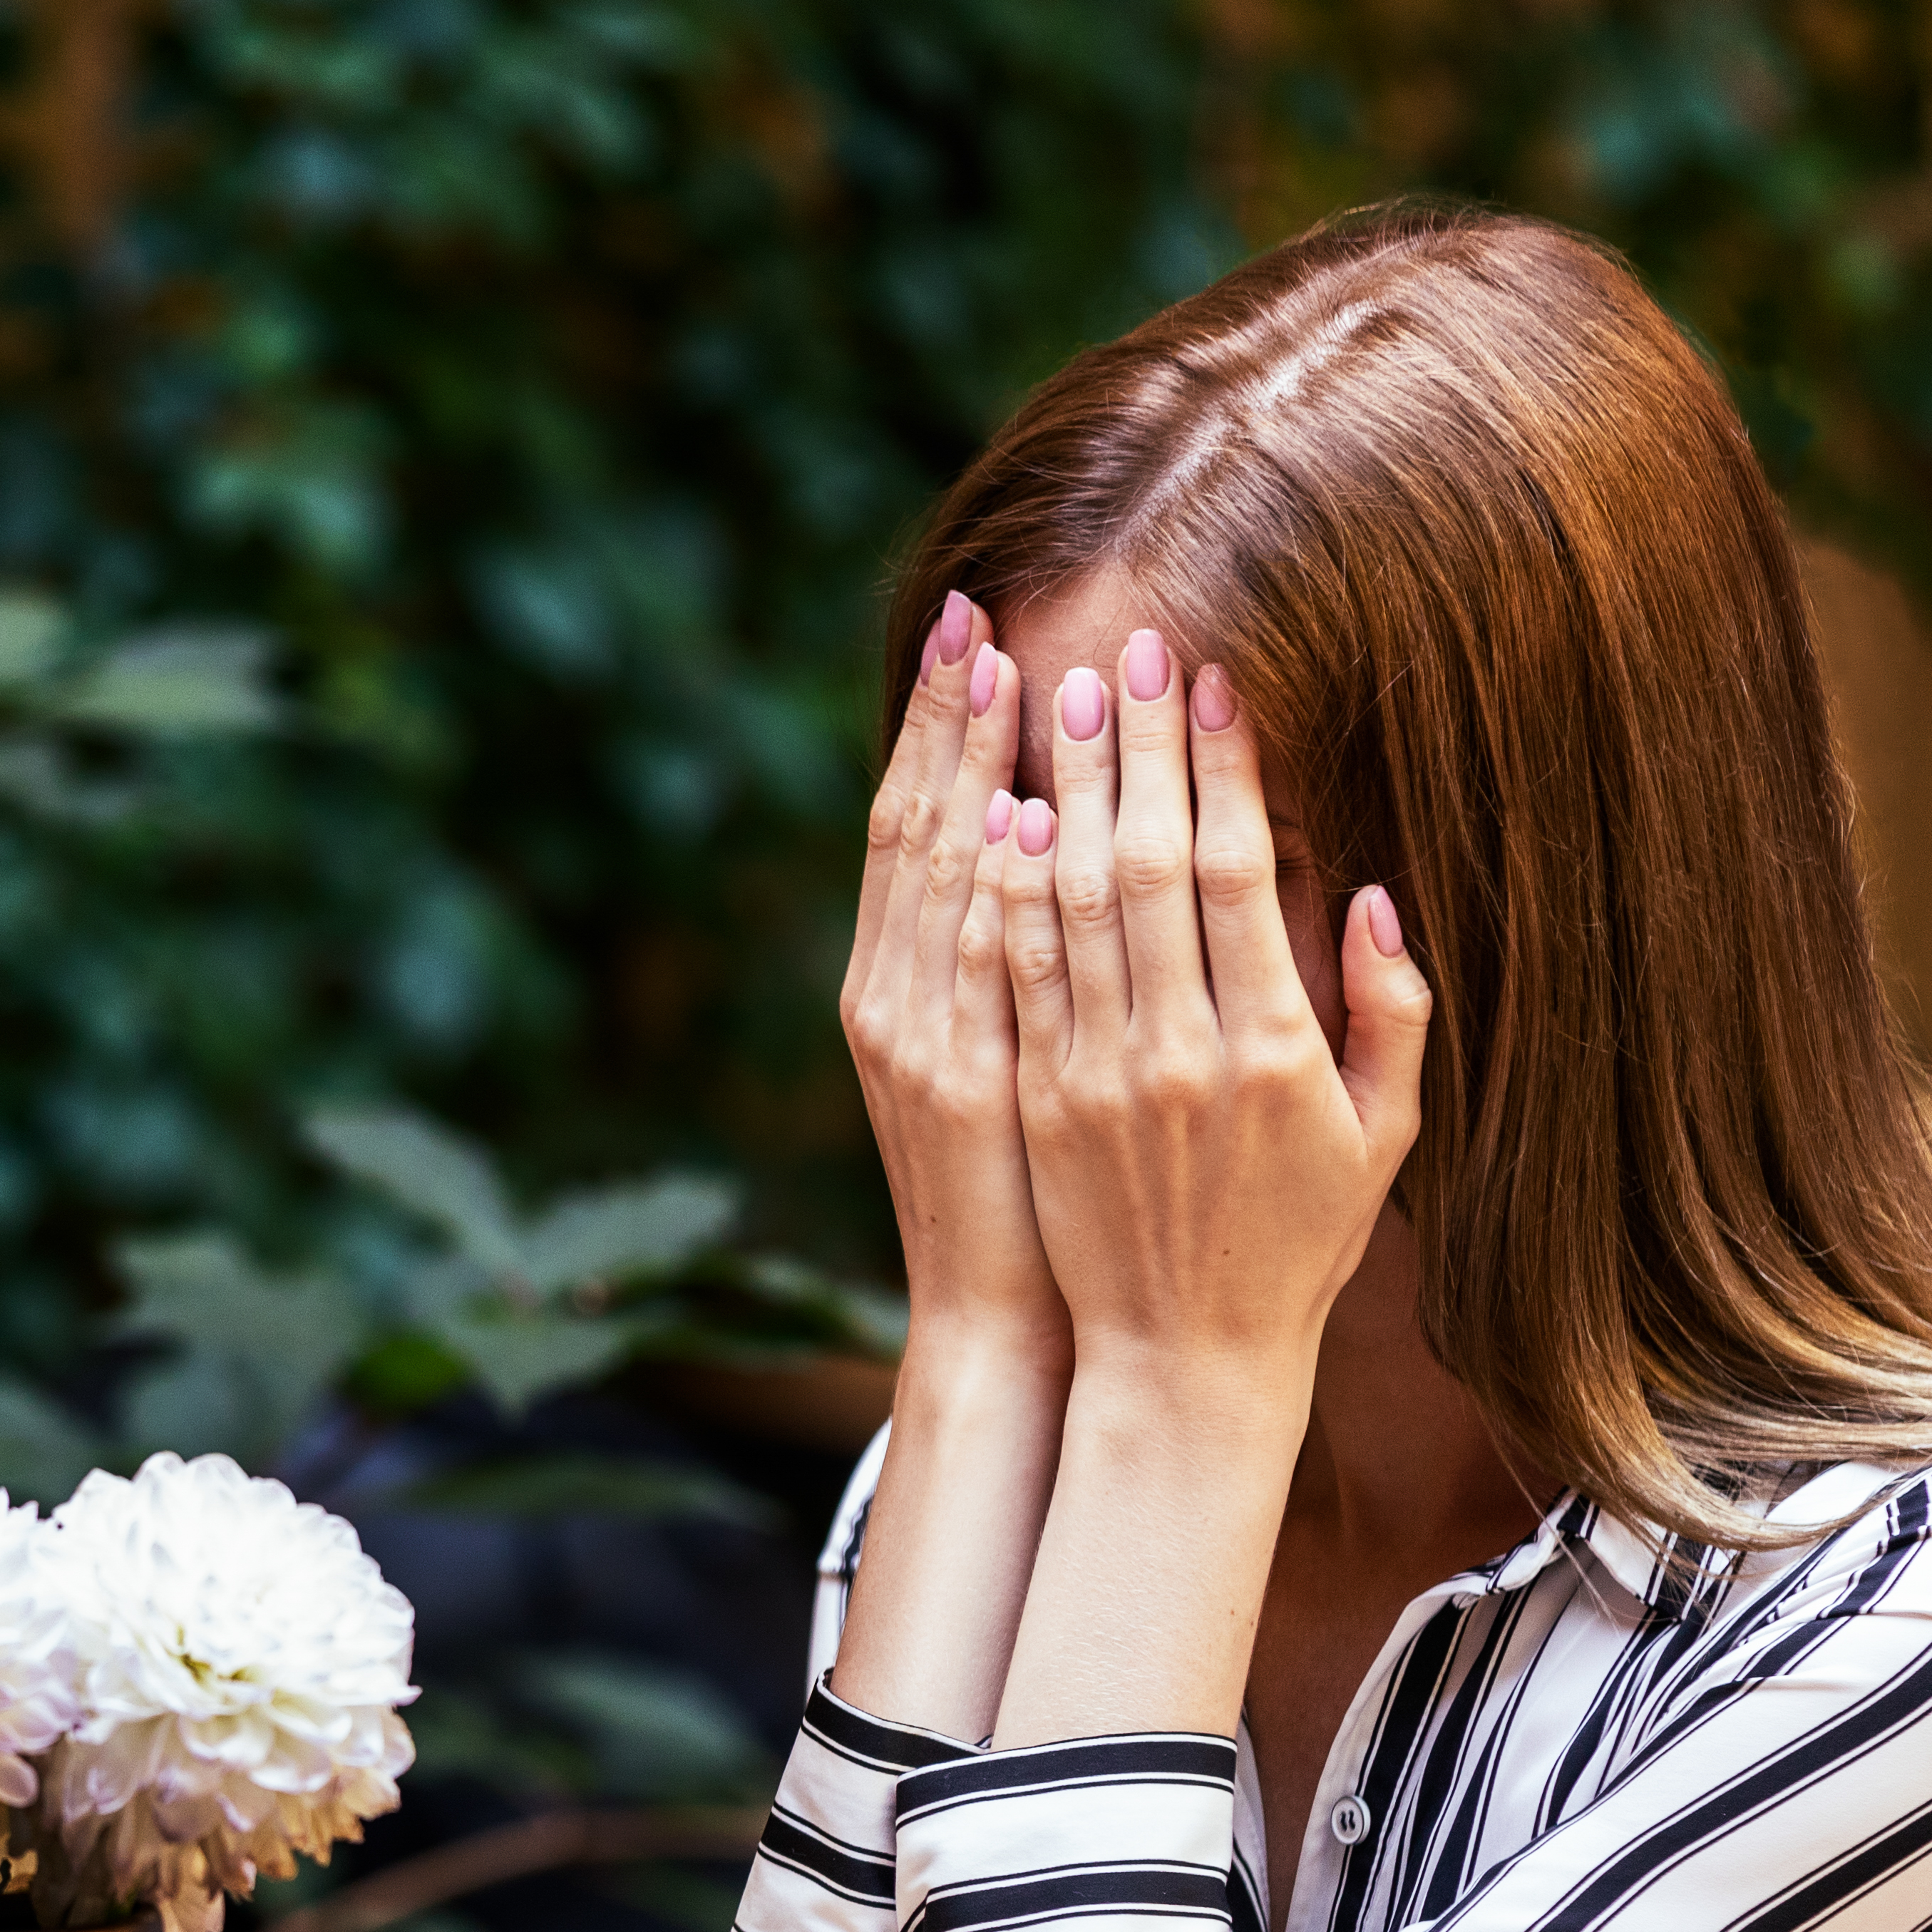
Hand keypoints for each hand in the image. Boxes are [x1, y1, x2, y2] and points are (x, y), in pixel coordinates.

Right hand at [843, 596, 1064, 1378]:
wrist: (1010, 1322)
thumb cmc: (1035, 1197)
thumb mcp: (998, 1066)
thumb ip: (1008, 959)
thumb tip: (1034, 831)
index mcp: (902, 989)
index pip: (914, 828)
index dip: (936, 728)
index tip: (972, 631)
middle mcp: (896, 1001)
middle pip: (915, 829)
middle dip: (945, 718)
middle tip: (976, 609)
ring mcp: (924, 1041)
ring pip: (940, 880)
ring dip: (970, 771)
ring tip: (1006, 670)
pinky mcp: (967, 1086)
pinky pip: (979, 967)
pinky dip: (986, 890)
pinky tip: (1008, 816)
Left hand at [1000, 638, 1426, 1395]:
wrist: (1186, 1358)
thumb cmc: (1298, 1242)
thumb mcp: (1383, 1135)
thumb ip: (1391, 1010)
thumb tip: (1375, 891)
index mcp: (1274, 1050)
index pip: (1242, 874)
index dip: (1225, 768)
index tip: (1214, 681)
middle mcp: (1179, 1052)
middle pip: (1151, 866)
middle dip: (1138, 748)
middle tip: (1126, 649)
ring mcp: (1096, 1075)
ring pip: (1072, 903)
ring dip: (1067, 791)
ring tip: (1060, 695)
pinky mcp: (1037, 1099)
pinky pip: (1018, 972)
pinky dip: (1010, 887)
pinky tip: (1007, 811)